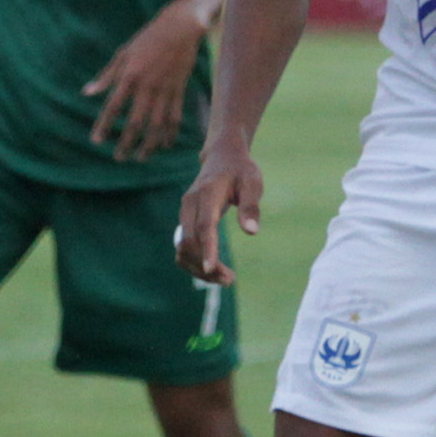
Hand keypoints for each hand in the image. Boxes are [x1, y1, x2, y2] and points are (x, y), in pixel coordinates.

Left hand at [83, 9, 205, 160]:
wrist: (180, 28)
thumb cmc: (147, 39)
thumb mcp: (123, 54)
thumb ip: (106, 76)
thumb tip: (87, 93)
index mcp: (129, 76)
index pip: (113, 107)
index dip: (104, 125)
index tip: (96, 141)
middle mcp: (147, 87)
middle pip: (135, 123)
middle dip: (126, 143)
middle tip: (118, 158)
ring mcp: (165, 91)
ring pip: (157, 126)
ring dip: (148, 144)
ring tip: (140, 157)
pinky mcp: (179, 91)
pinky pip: (175, 118)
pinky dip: (170, 134)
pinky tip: (164, 146)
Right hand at [177, 143, 263, 283]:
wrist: (221, 157)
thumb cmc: (241, 170)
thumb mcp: (253, 182)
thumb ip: (251, 206)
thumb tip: (251, 232)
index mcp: (207, 193)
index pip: (204, 225)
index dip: (208, 248)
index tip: (212, 269)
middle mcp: (189, 204)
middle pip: (190, 242)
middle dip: (206, 265)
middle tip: (230, 279)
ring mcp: (184, 213)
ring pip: (182, 248)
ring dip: (199, 268)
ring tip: (225, 279)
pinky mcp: (184, 221)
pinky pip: (183, 247)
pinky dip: (194, 263)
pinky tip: (213, 270)